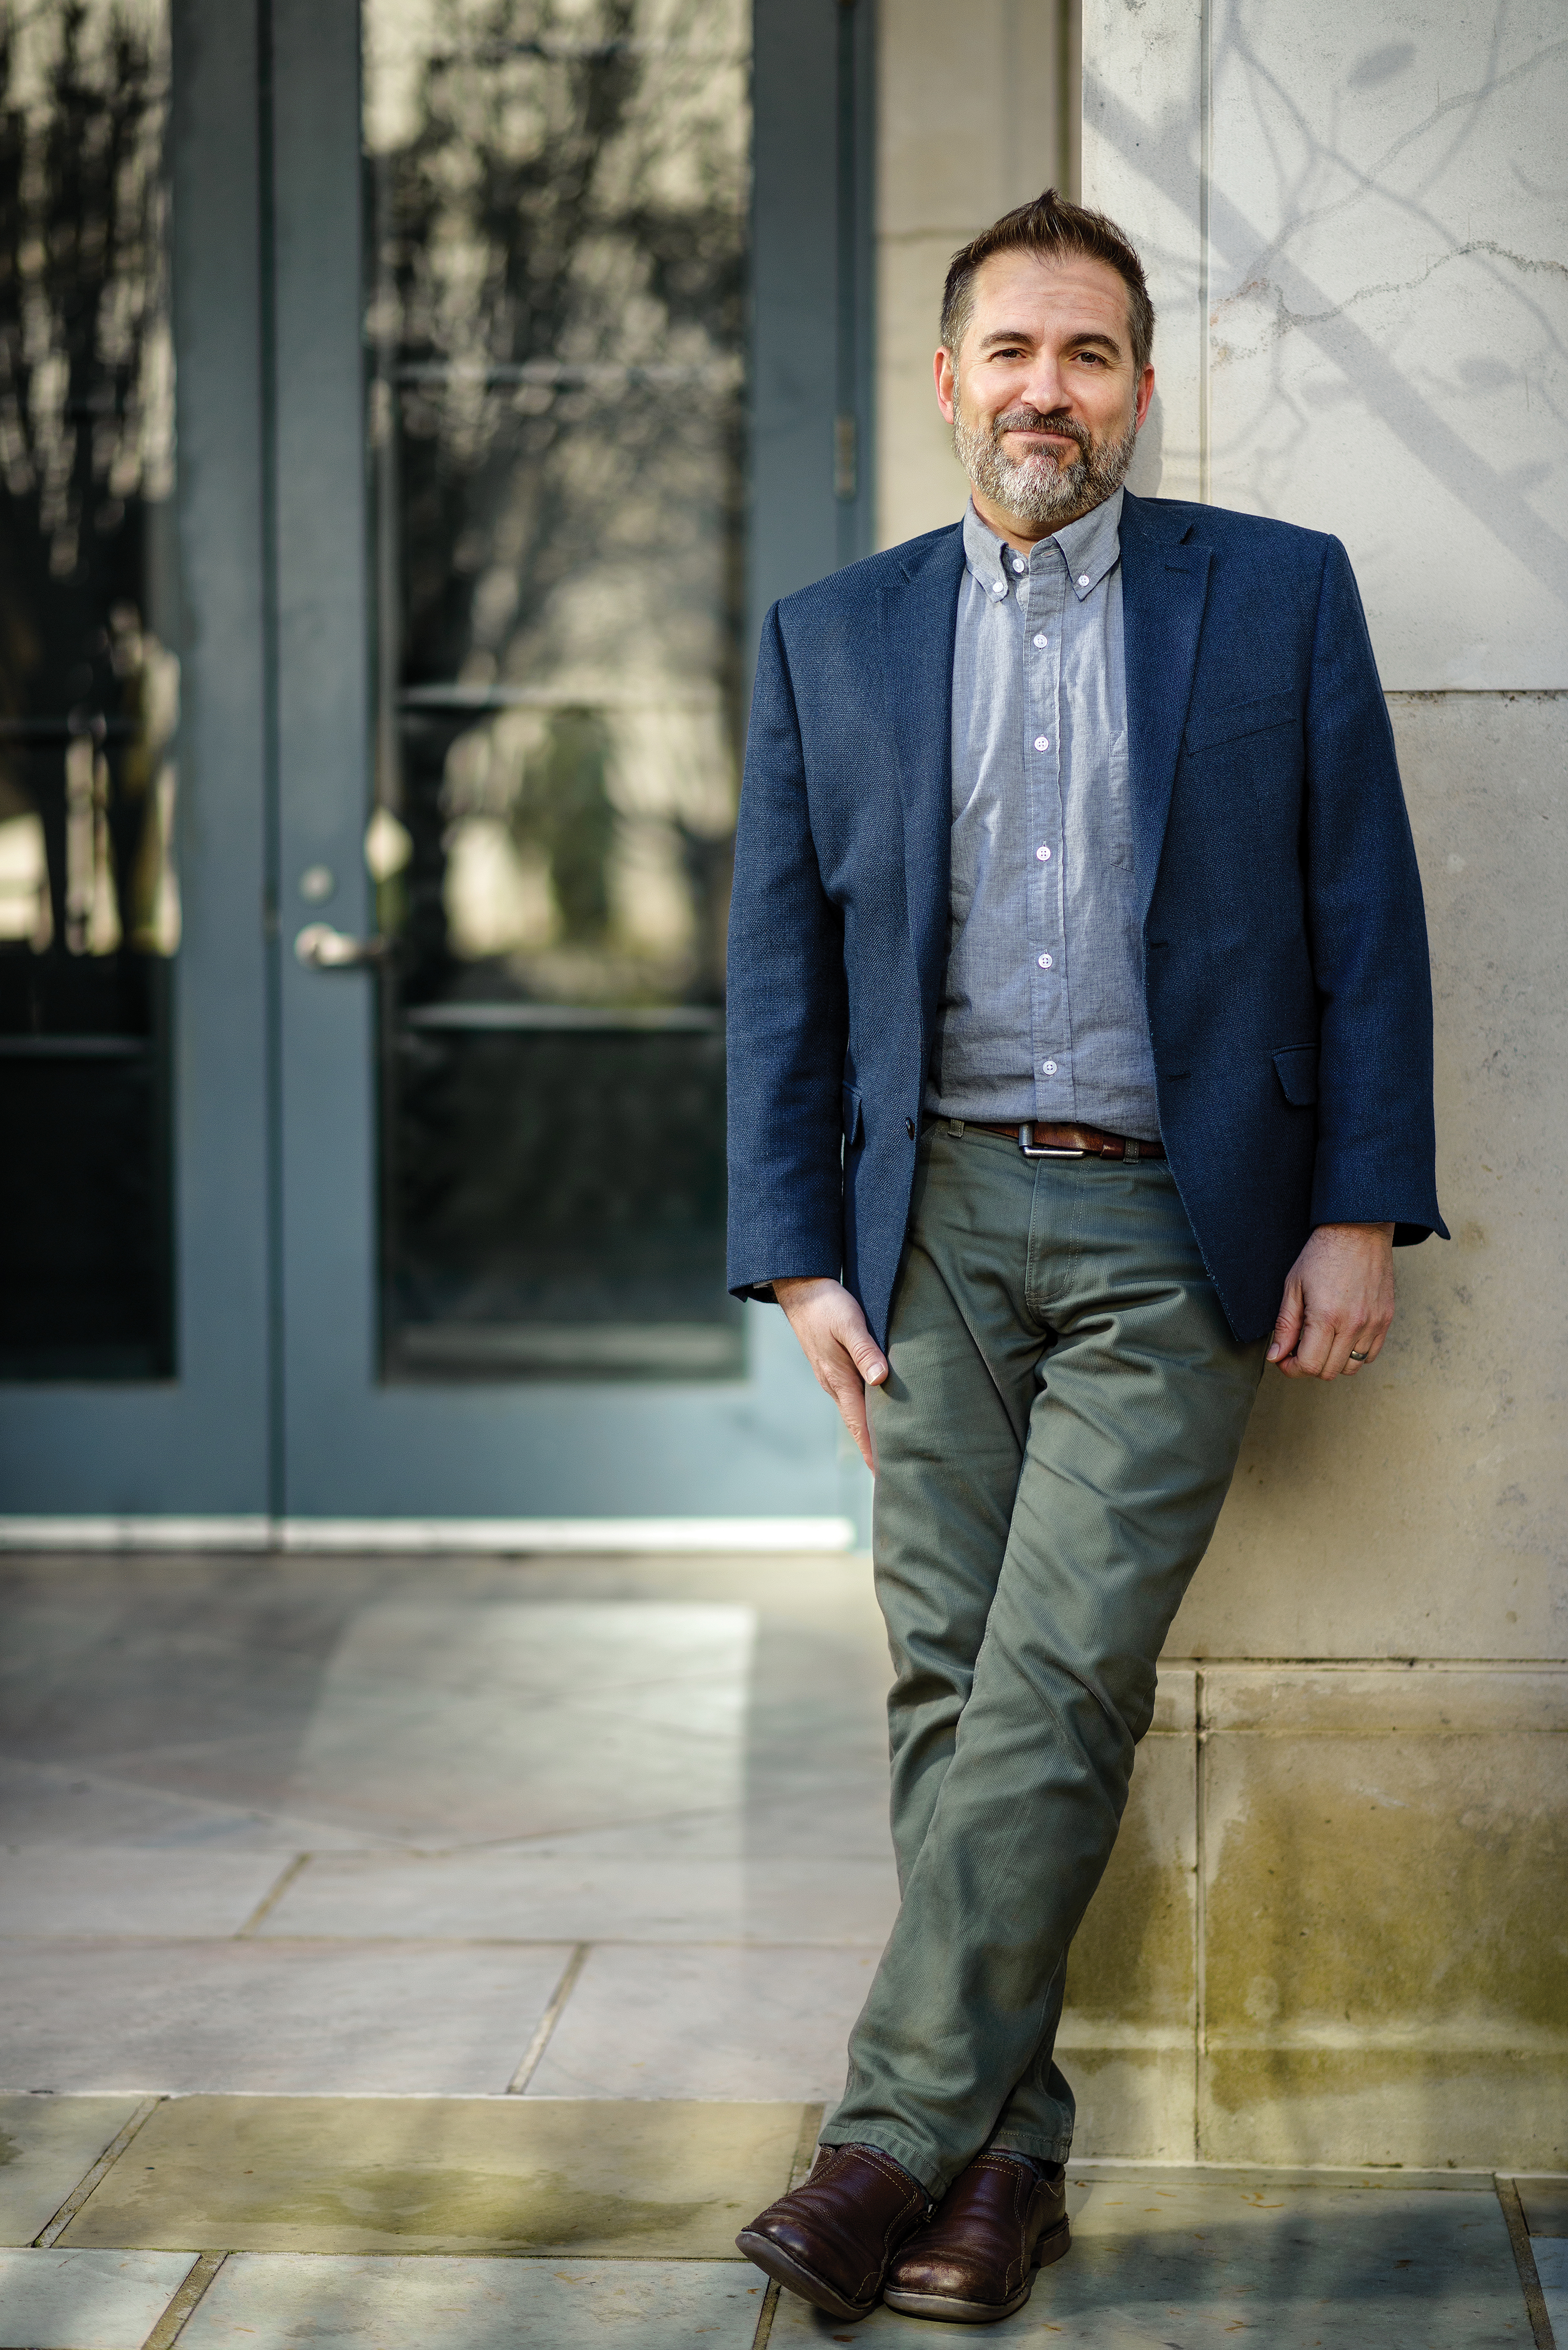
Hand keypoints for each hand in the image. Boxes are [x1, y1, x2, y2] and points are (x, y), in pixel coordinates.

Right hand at [772, 1277, 887, 1470]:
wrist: (800, 1287)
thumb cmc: (827, 1303)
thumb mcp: (849, 1323)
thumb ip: (866, 1351)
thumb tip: (881, 1378)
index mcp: (839, 1379)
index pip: (859, 1423)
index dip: (872, 1449)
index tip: (884, 1474)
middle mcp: (834, 1384)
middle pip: (857, 1424)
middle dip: (873, 1448)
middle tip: (893, 1471)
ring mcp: (831, 1376)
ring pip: (855, 1411)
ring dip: (869, 1430)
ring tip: (889, 1448)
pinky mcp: (833, 1366)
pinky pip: (852, 1396)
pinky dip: (865, 1410)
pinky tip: (876, 1412)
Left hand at [1267, 1222, 1394, 1379]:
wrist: (1358, 1231)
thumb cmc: (1322, 1254)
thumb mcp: (1293, 1287)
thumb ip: (1285, 1326)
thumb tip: (1275, 1356)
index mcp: (1326, 1317)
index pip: (1309, 1365)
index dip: (1291, 1368)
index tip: (1284, 1358)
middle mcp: (1353, 1325)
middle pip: (1329, 1371)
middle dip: (1309, 1365)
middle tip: (1299, 1348)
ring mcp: (1373, 1324)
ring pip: (1351, 1367)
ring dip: (1332, 1361)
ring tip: (1321, 1340)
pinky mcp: (1385, 1319)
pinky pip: (1371, 1354)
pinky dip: (1354, 1353)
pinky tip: (1341, 1336)